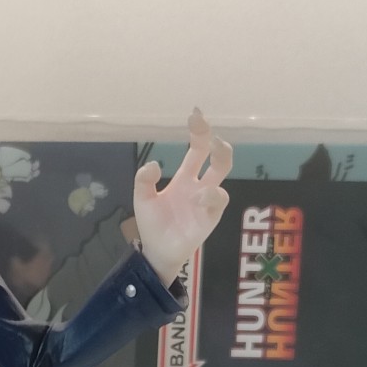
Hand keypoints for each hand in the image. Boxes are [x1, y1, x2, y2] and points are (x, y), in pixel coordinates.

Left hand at [133, 107, 231, 290]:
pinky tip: (197, 197)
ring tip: (211, 153)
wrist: (156, 252)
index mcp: (185, 177)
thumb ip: (144, 180)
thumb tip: (155, 163)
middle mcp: (200, 185)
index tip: (196, 114)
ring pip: (224, 174)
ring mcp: (207, 200)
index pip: (198, 149)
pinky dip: (210, 194)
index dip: (200, 131)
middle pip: (218, 158)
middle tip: (211, 135)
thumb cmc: (153, 225)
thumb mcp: (142, 199)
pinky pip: (219, 200)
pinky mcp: (210, 217)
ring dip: (219, 160)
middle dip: (218, 143)